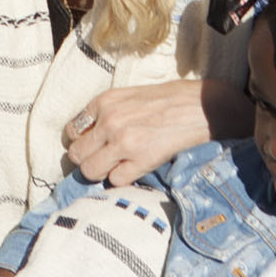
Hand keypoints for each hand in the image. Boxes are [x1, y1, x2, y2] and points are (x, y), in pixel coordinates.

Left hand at [64, 79, 245, 185]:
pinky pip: (115, 180)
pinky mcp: (141, 160)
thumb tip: (88, 135)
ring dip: (102, 172)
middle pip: (76, 154)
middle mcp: (109, 121)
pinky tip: (136, 168)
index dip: (81, 141)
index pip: (71, 131)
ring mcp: (124, 142)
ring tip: (117, 166)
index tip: (93, 145)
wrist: (204, 107)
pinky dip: (123, 178)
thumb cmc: (170, 99)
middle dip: (87, 159)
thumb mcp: (131, 96)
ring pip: (90, 171)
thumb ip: (108, 112)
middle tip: (103, 160)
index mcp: (104, 102)